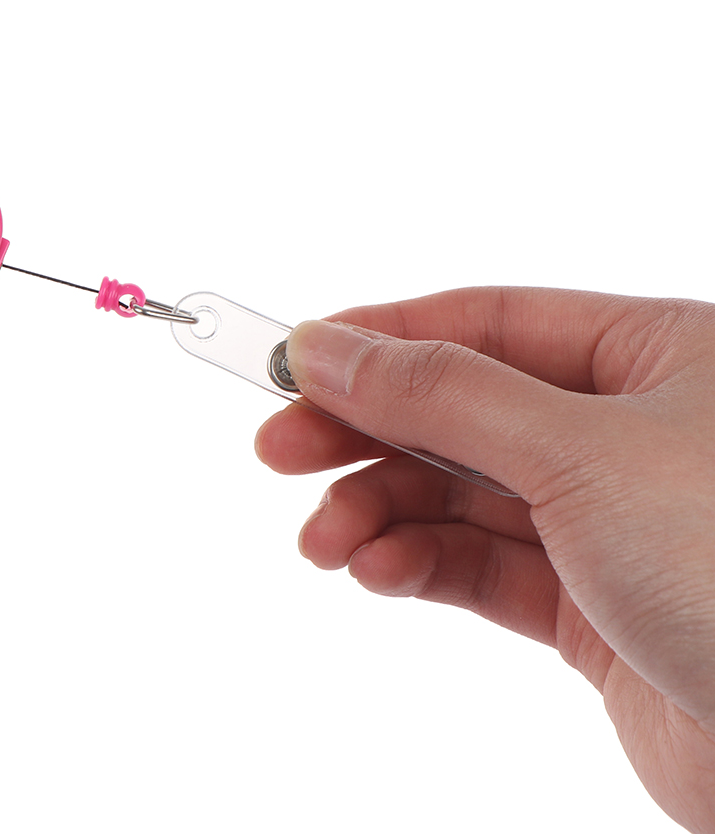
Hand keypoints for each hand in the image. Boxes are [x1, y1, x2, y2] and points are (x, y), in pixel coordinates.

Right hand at [256, 288, 714, 833]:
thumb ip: (444, 394)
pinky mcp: (588, 605)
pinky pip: (479, 565)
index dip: (382, 339)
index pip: (484, 323)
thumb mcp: (577, 452)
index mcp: (651, 355)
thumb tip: (331, 346)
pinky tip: (373, 569)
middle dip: (365, 431)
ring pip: (458, 494)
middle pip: (459, 408)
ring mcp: (604, 520)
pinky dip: (417, 564)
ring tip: (323, 541)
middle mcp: (626, 429)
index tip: (295, 360)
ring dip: (379, 511)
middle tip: (278, 448)